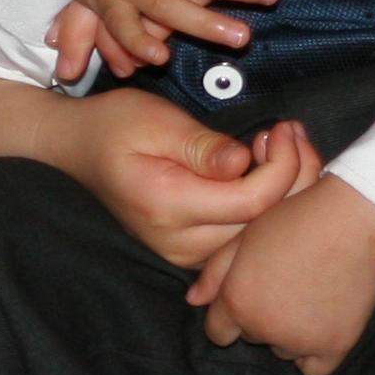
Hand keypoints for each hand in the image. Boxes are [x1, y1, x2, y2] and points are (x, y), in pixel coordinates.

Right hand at [60, 90, 319, 269]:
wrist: (80, 149)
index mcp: (168, 207)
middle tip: (293, 134)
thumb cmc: (115, 125)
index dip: (282, 167)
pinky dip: (268, 208)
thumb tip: (245, 161)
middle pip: (264, 227)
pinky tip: (268, 173)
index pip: (252, 202)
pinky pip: (244, 239)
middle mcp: (180, 243)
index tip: (283, 129)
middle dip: (294, 179)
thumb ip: (201, 145)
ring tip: (284, 148)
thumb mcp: (155, 120)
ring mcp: (187, 254)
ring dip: (285, 195)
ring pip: (259, 237)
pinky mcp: (194, 252)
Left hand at [188, 168, 374, 374]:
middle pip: (252, 337)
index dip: (228, 315)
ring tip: (306, 296)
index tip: (247, 297)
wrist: (353, 220)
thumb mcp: (244, 237)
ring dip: (288, 333)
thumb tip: (193, 301)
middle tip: (284, 284)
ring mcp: (300, 341)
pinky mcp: (335, 347)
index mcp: (237, 301)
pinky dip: (313, 353)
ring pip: (282, 350)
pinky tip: (319, 325)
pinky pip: (313, 369)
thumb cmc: (295, 219)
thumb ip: (214, 272)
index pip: (218, 332)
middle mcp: (264, 328)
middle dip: (260, 317)